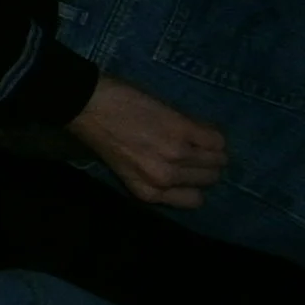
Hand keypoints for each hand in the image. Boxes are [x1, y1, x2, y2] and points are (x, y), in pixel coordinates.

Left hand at [66, 74, 227, 208]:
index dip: (195, 184)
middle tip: (195, 150)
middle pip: (209, 179)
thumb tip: (187, 173)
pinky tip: (198, 127)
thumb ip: (153, 176)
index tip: (191, 171)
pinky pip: (216, 139)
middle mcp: (164, 178)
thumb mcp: (124, 169)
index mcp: (148, 192)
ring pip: (218, 159)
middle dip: (206, 165)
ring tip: (198, 138)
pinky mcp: (183, 129)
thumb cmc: (101, 135)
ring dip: (212, 149)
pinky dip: (212, 134)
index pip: (194, 200)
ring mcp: (176, 154)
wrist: (87, 104)